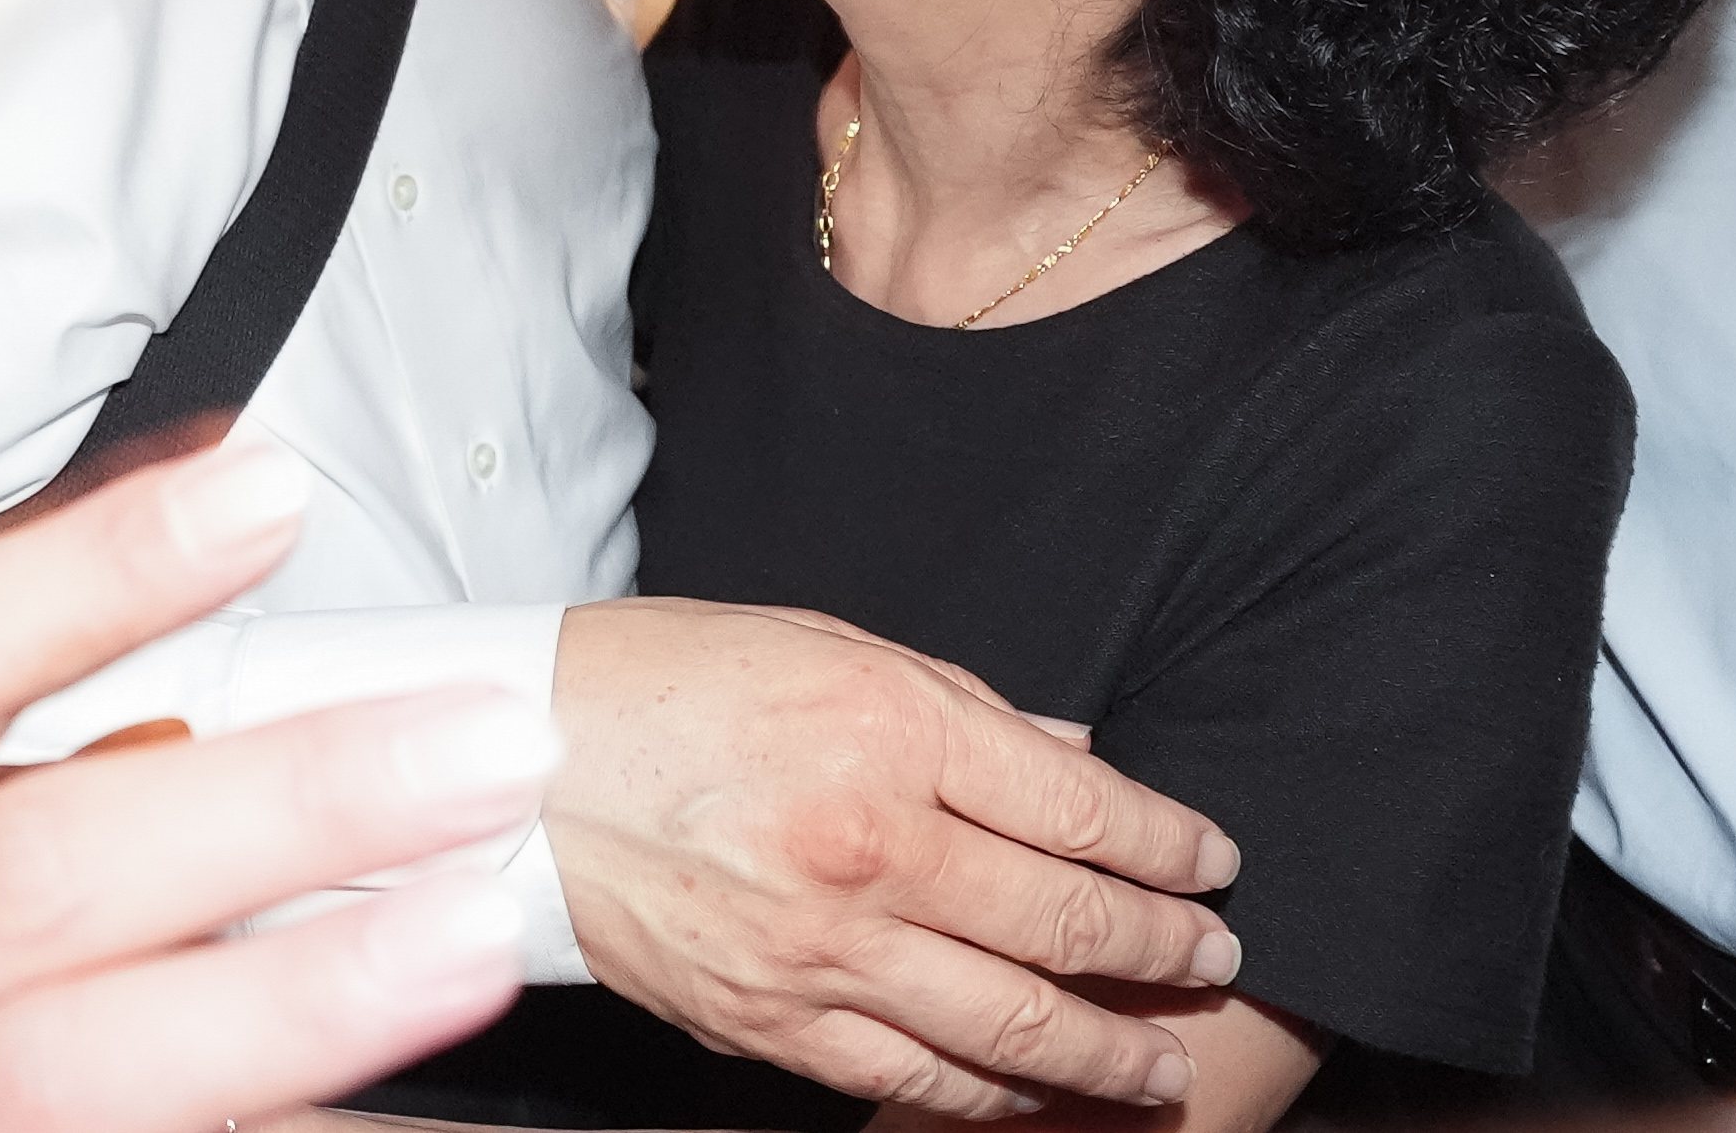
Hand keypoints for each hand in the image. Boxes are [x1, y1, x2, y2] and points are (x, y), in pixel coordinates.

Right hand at [547, 599, 1242, 1118]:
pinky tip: (1037, 1088)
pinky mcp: (774, 1022)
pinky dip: (994, 1093)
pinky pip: (917, 1076)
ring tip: (1162, 1056)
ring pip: (1013, 1024)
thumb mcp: (826, 646)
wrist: (520, 766)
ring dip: (1109, 1045)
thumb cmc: (666, 684)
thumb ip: (962, 707)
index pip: (1080, 806)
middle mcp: (872, 846)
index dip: (1167, 842)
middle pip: (1067, 921)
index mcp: (890, 731)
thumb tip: (1075, 756)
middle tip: (1216, 955)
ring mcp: (824, 950)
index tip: (1212, 859)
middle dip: (1165, 946)